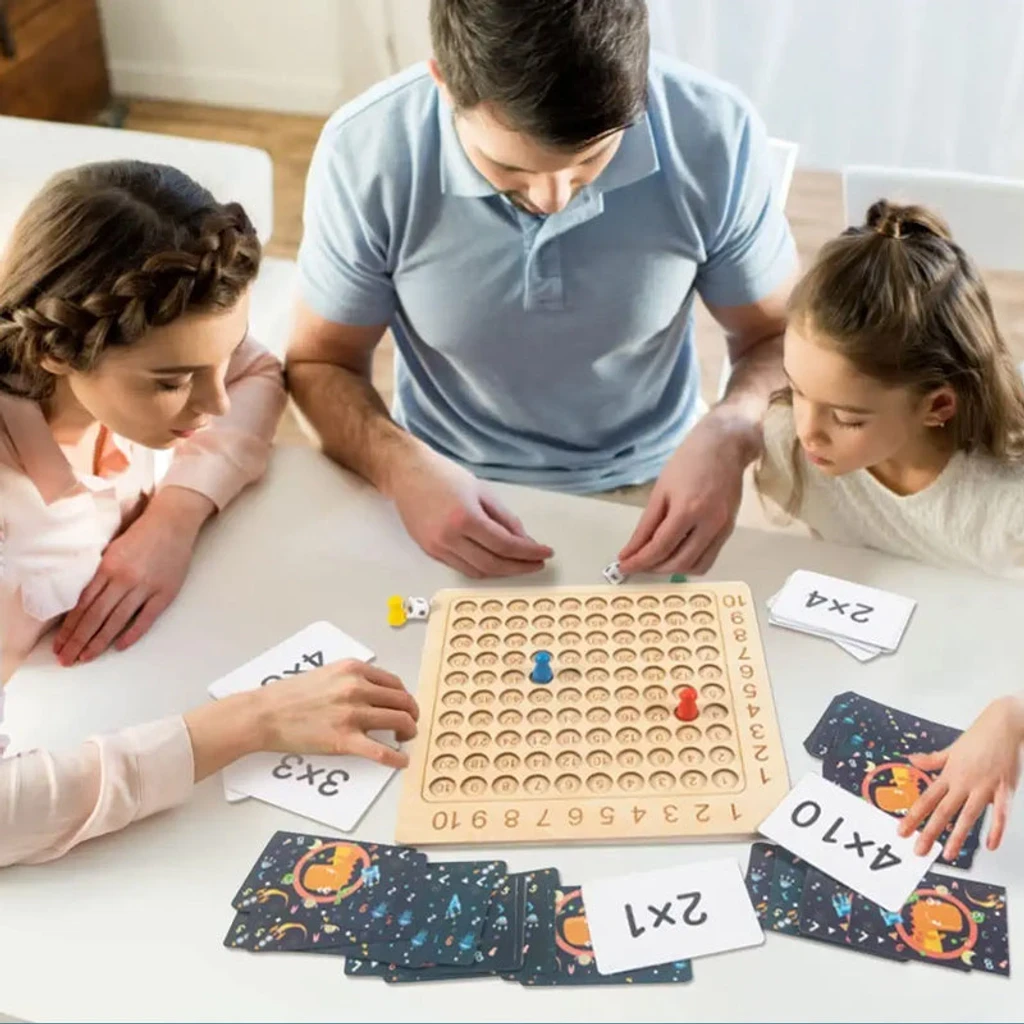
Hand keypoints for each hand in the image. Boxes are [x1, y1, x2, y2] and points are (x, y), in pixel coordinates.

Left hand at [53, 487, 211, 664]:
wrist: (172, 523)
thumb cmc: (140, 534)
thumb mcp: (112, 550)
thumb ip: (99, 574)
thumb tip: (82, 602)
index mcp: (107, 568)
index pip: (83, 605)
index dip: (69, 627)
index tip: (59, 644)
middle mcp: (123, 579)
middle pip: (95, 617)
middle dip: (78, 641)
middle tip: (66, 659)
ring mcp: (145, 588)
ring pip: (116, 621)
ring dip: (99, 642)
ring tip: (85, 658)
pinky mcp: (164, 593)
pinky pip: (145, 618)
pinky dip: (132, 634)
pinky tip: (119, 646)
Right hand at [185, 660, 419, 778]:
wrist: (266, 713)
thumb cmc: (291, 695)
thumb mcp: (327, 673)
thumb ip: (352, 678)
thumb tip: (375, 692)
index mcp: (354, 670)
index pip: (394, 683)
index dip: (404, 697)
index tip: (405, 705)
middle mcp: (357, 688)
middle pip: (402, 701)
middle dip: (412, 714)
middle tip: (411, 724)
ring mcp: (352, 714)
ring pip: (398, 722)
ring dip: (408, 731)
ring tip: (406, 738)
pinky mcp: (344, 740)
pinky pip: (381, 751)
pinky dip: (396, 758)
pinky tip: (401, 762)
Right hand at [385, 445, 552, 577]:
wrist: (407, 474)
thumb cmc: (444, 476)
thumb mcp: (482, 491)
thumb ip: (505, 519)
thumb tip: (524, 541)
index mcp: (465, 518)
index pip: (505, 545)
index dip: (529, 553)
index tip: (546, 554)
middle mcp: (450, 537)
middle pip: (493, 564)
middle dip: (519, 567)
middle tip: (536, 564)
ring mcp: (437, 547)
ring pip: (477, 571)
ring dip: (501, 572)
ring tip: (519, 564)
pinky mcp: (430, 551)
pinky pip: (462, 568)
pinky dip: (482, 568)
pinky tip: (495, 562)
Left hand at [618, 410, 755, 575]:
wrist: (725, 446)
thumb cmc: (688, 462)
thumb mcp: (661, 490)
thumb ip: (646, 525)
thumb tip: (632, 550)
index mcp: (687, 509)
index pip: (660, 547)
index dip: (639, 561)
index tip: (623, 566)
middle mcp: (708, 524)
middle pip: (678, 561)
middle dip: (654, 568)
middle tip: (637, 564)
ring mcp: (722, 529)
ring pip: (696, 566)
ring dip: (673, 569)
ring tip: (655, 561)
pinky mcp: (729, 530)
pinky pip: (709, 558)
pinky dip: (690, 563)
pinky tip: (676, 555)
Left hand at [898, 696, 1023, 859]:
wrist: (1004, 724)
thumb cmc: (980, 736)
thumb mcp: (952, 748)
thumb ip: (933, 759)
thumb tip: (912, 760)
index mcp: (949, 774)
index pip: (927, 799)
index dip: (913, 816)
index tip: (903, 831)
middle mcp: (963, 782)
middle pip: (943, 811)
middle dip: (930, 832)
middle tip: (919, 850)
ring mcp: (984, 786)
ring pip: (968, 815)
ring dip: (958, 836)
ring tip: (949, 854)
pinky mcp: (1004, 788)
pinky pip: (1001, 812)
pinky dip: (996, 829)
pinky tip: (990, 845)